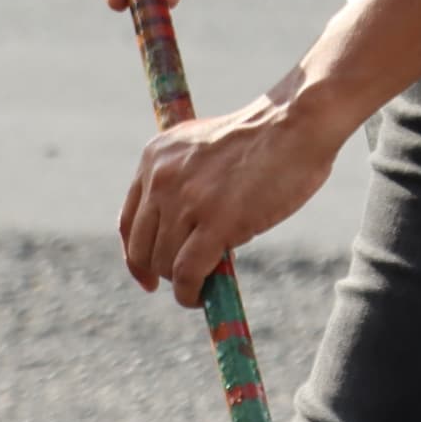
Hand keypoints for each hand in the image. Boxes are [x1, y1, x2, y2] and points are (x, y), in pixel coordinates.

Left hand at [119, 90, 342, 305]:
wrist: (292, 124)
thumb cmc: (260, 137)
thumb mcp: (201, 149)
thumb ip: (183, 181)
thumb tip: (182, 233)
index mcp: (154, 158)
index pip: (128, 221)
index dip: (135, 256)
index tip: (147, 276)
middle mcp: (161, 179)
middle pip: (142, 247)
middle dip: (160, 272)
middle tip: (184, 284)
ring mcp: (186, 200)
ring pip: (165, 263)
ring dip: (180, 284)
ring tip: (201, 288)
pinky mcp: (214, 221)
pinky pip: (188, 272)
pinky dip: (190, 293)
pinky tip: (200, 297)